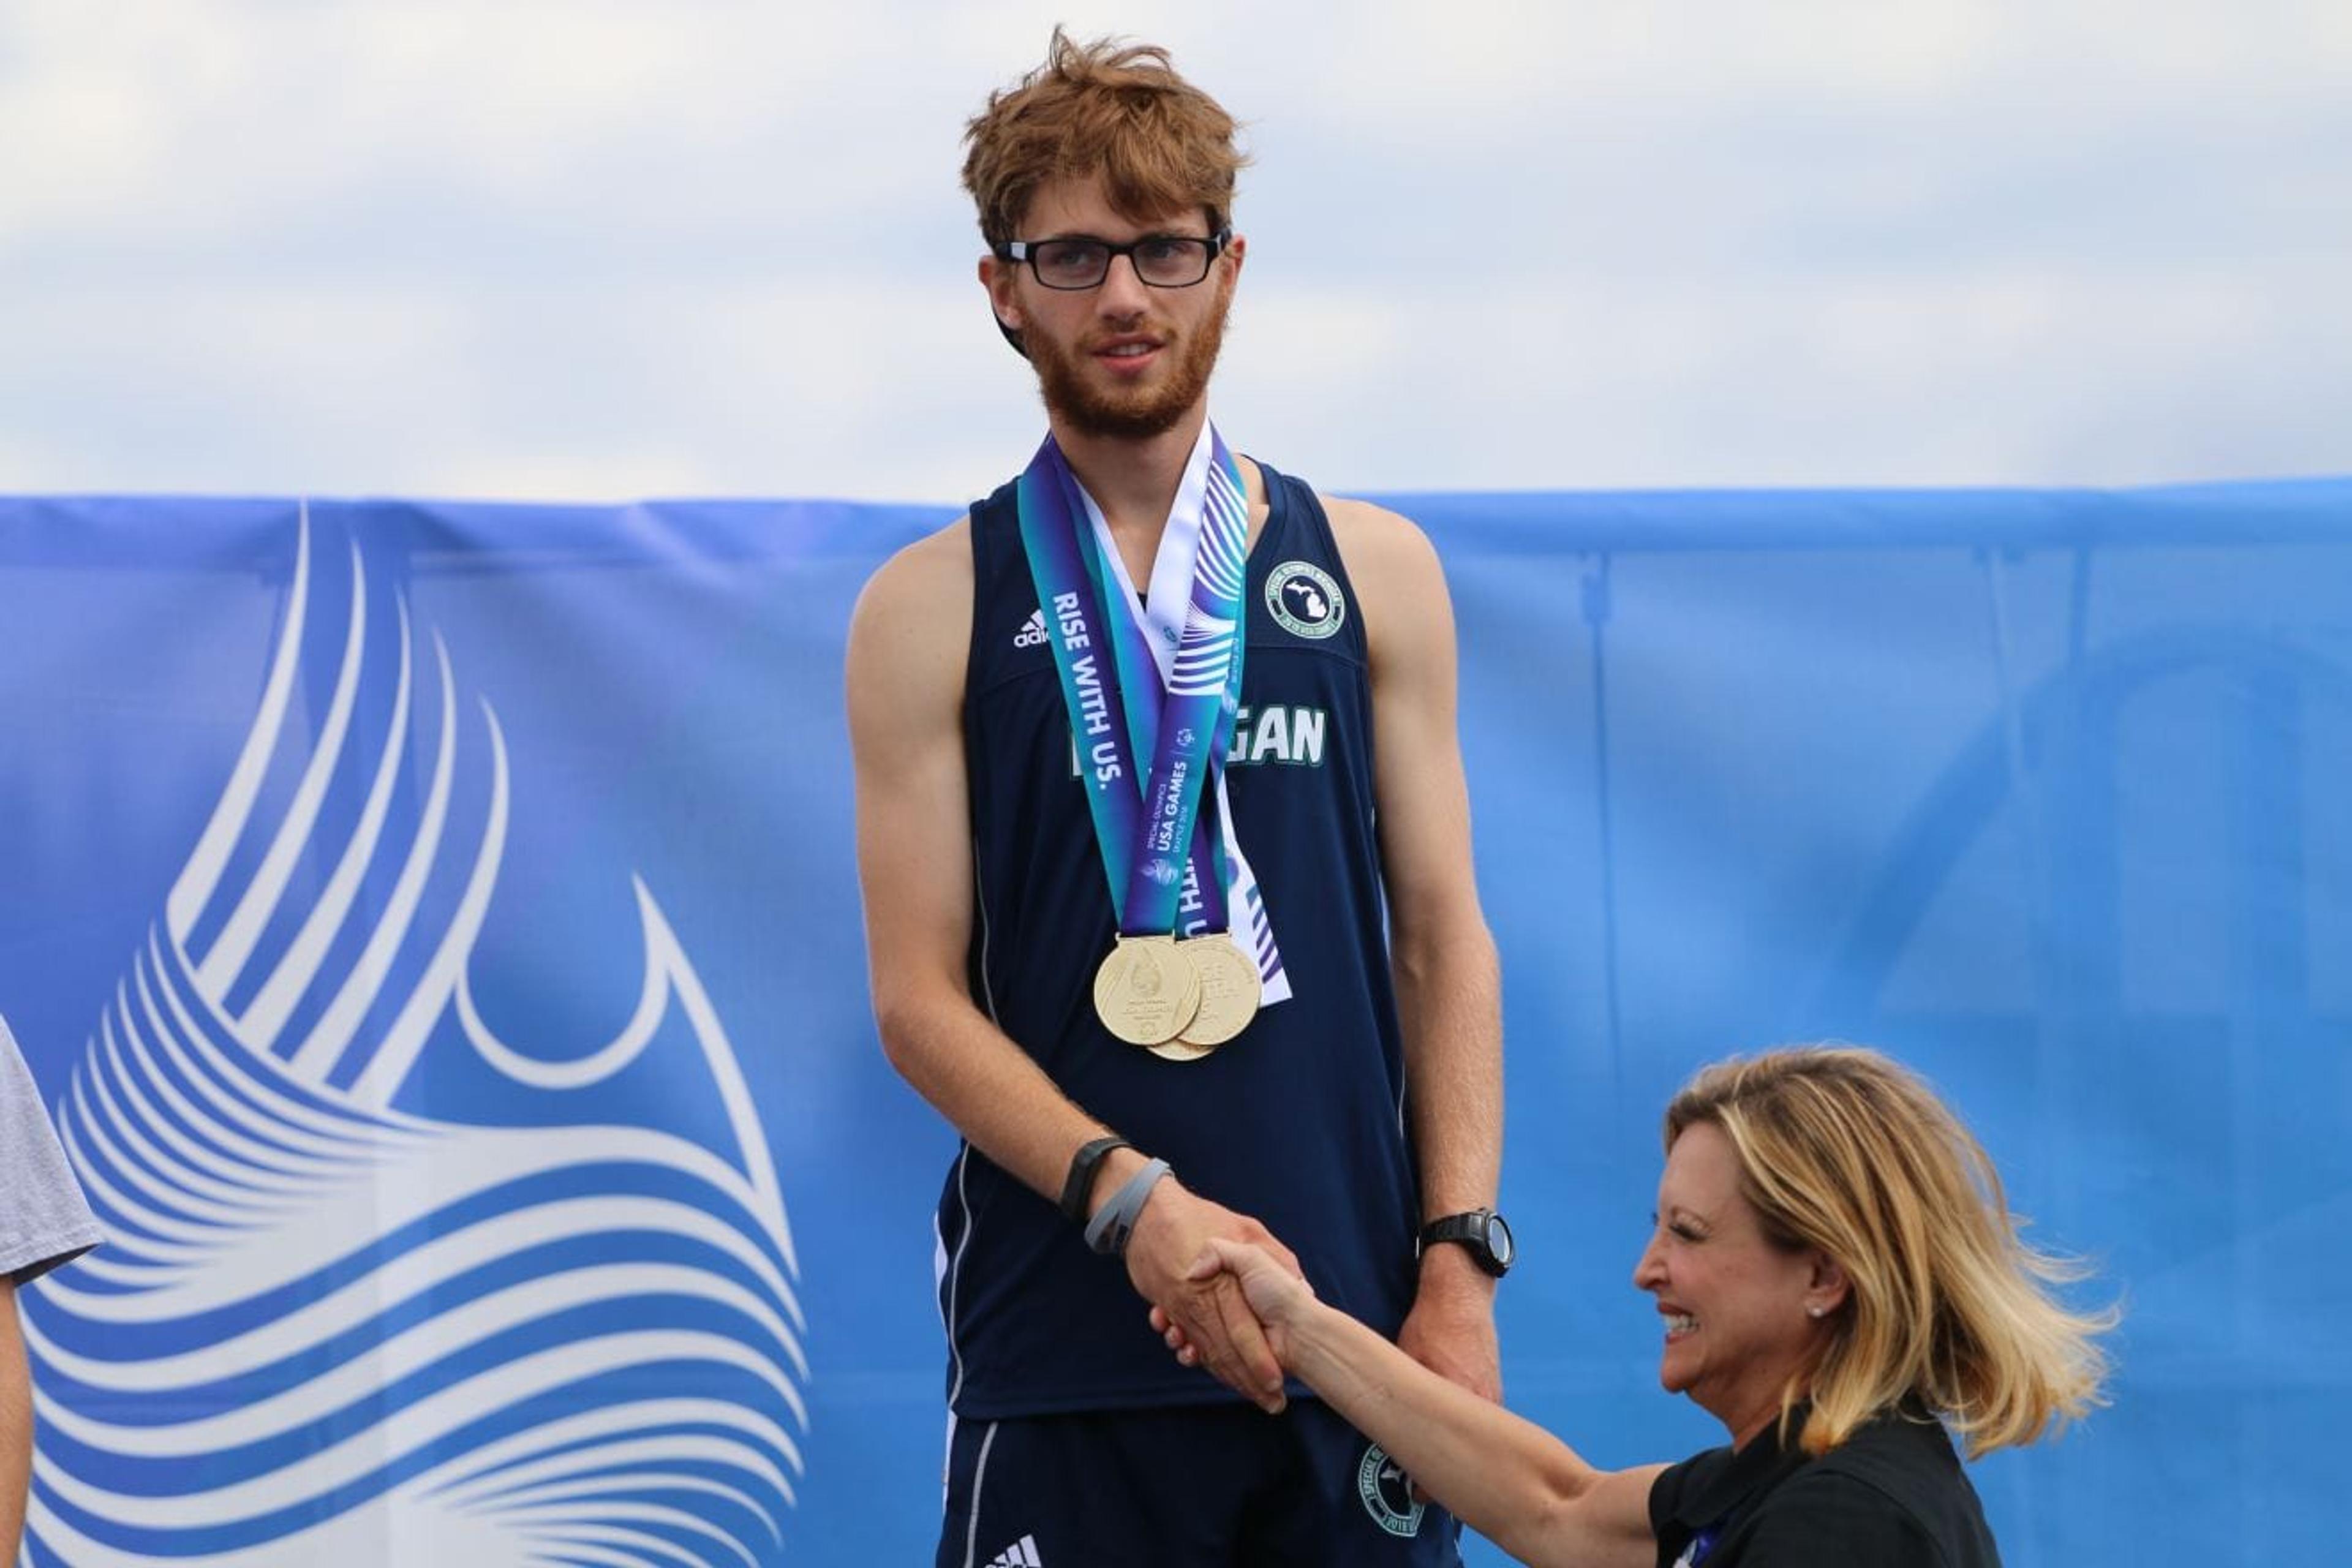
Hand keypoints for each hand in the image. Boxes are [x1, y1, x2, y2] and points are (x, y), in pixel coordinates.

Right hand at [1124, 1182, 1302, 1413]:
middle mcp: (1202, 1301)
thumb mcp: (1246, 1227)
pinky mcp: (1170, 1306)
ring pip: (1207, 1350)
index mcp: (1224, 1284)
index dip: (1258, 1361)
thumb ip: (1276, 1255)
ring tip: (1250, 1395)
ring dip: (1227, 1375)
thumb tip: (1302, 1283)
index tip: (1276, 1382)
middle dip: (1248, 1380)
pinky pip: (1189, 1338)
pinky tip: (1218, 1371)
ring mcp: (1183, 1306)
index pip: (1243, 1333)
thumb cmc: (1200, 1216)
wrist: (1146, 1210)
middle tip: (1271, 1404)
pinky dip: (1201, 1357)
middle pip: (1226, 1351)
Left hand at [1392, 1253, 1499, 1500]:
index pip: (1449, 1459)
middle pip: (1466, 1458)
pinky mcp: (1495, 1389)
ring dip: (1455, 1450)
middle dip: (1444, 1473)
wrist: (1462, 1293)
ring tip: (1433, 1457)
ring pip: (1475, 1442)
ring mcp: (1494, 1398)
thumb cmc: (1430, 1326)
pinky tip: (1448, 1430)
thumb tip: (1391, 1434)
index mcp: (1459, 1401)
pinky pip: (1482, 1424)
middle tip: (1423, 1486)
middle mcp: (1484, 1405)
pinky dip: (1466, 1432)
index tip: (1417, 1495)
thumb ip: (1401, 1398)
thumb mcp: (1405, 1361)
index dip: (1431, 1485)